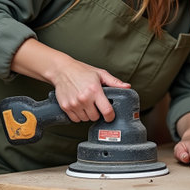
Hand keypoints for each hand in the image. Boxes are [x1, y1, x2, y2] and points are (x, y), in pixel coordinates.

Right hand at [11, 38, 129, 122]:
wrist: (62, 70)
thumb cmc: (81, 71)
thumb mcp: (100, 74)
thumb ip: (114, 82)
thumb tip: (127, 87)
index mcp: (94, 90)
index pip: (106, 111)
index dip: (110, 116)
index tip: (110, 116)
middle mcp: (84, 98)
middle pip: (95, 117)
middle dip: (97, 113)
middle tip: (95, 104)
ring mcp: (74, 104)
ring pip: (85, 119)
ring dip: (87, 114)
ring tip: (86, 104)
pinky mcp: (65, 107)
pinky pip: (75, 119)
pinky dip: (78, 115)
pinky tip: (79, 106)